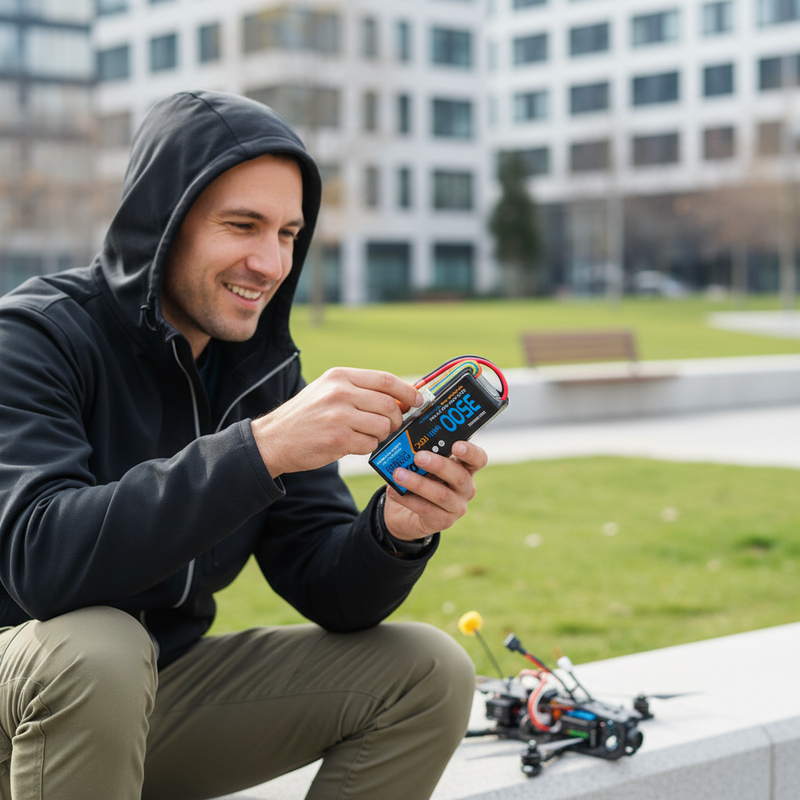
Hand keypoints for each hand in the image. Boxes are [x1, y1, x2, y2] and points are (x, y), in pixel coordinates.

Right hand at [251, 367, 421, 476]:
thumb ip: (360, 390)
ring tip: (367, 436)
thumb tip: (399, 398)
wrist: (274, 439)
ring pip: (382, 426)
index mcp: (340, 376)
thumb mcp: (328, 390)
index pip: (385, 380)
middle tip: (392, 426)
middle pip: (388, 405)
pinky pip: (370, 444)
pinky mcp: (338, 439)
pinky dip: (367, 447)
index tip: (418, 400)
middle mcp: (340, 392)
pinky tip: (353, 445)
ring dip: (381, 435)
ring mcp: (339, 416)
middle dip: (397, 419)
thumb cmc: (306, 416)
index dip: (407, 392)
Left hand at [383, 441, 487, 540]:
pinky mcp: (443, 521)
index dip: (470, 452)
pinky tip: (393, 491)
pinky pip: (426, 509)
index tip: (456, 445)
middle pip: (460, 476)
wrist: (403, 512)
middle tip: (419, 457)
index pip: (478, 459)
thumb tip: (407, 438)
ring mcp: (457, 507)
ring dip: (418, 483)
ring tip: (398, 474)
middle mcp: (466, 488)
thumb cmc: (418, 478)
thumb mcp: (421, 464)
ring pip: (441, 495)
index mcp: (464, 467)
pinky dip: (408, 499)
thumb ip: (420, 451)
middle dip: (439, 465)